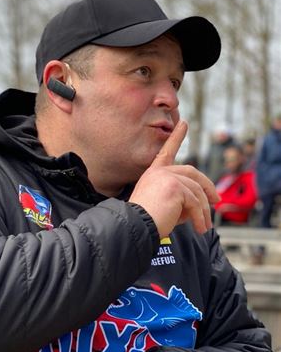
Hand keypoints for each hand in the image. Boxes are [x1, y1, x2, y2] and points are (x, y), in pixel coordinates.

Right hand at [130, 121, 218, 236]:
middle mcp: (160, 172)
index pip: (167, 151)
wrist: (135, 228)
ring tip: (204, 226)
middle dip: (207, 186)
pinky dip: (200, 218)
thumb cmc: (146, 221)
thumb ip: (179, 199)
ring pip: (196, 191)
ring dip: (204, 211)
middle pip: (192, 172)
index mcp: (153, 173)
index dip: (176, 136)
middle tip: (217, 200)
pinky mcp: (175, 187)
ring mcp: (168, 177)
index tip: (183, 123)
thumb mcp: (163, 205)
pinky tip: (199, 228)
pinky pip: (196, 203)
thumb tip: (200, 204)